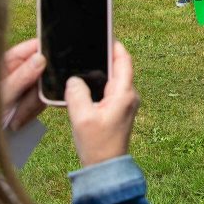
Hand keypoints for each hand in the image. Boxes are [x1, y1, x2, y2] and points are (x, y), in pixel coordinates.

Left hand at [0, 39, 46, 130]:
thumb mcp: (2, 94)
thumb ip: (22, 77)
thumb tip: (41, 58)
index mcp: (9, 59)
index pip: (35, 47)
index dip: (45, 57)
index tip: (46, 71)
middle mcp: (19, 68)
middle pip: (44, 71)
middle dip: (36, 92)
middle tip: (23, 106)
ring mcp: (25, 82)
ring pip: (45, 88)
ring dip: (32, 105)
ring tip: (15, 118)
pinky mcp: (28, 96)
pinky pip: (42, 101)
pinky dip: (32, 112)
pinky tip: (18, 119)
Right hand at [65, 41, 139, 166]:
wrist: (105, 168)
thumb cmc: (97, 145)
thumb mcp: (81, 117)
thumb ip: (76, 93)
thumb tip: (74, 79)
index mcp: (124, 93)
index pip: (123, 60)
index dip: (114, 46)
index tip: (103, 35)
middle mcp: (129, 96)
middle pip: (118, 68)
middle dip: (104, 57)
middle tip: (87, 47)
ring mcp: (125, 103)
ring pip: (113, 79)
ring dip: (99, 72)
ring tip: (82, 64)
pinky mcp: (118, 110)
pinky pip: (109, 90)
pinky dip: (98, 85)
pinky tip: (84, 85)